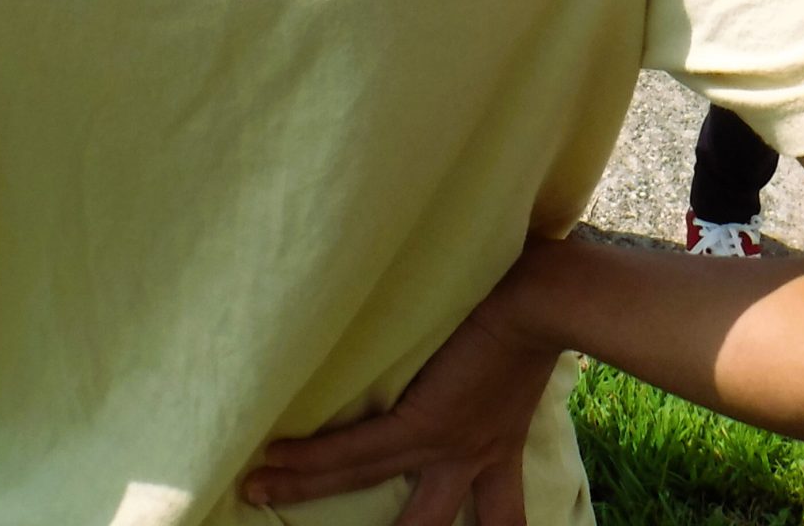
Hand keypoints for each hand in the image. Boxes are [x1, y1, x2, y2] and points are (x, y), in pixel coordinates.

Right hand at [243, 283, 556, 524]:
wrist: (546, 300)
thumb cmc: (541, 304)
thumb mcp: (528, 352)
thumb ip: (507, 354)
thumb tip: (501, 319)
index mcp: (498, 444)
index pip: (500, 511)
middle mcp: (469, 454)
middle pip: (430, 521)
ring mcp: (442, 443)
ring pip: (364, 479)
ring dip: (306, 486)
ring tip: (258, 489)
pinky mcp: (421, 422)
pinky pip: (356, 451)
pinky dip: (312, 458)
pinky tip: (272, 461)